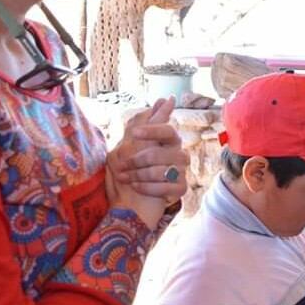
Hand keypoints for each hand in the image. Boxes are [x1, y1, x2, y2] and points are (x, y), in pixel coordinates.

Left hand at [105, 98, 187, 228]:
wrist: (124, 205)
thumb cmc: (126, 173)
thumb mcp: (128, 144)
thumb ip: (144, 122)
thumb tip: (165, 99)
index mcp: (167, 143)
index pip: (167, 130)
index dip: (152, 130)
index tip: (135, 134)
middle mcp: (177, 155)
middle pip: (161, 152)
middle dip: (138, 160)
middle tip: (123, 167)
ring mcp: (180, 172)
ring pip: (163, 169)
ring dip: (139, 175)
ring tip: (127, 178)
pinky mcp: (180, 190)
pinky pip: (167, 186)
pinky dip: (148, 188)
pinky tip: (137, 188)